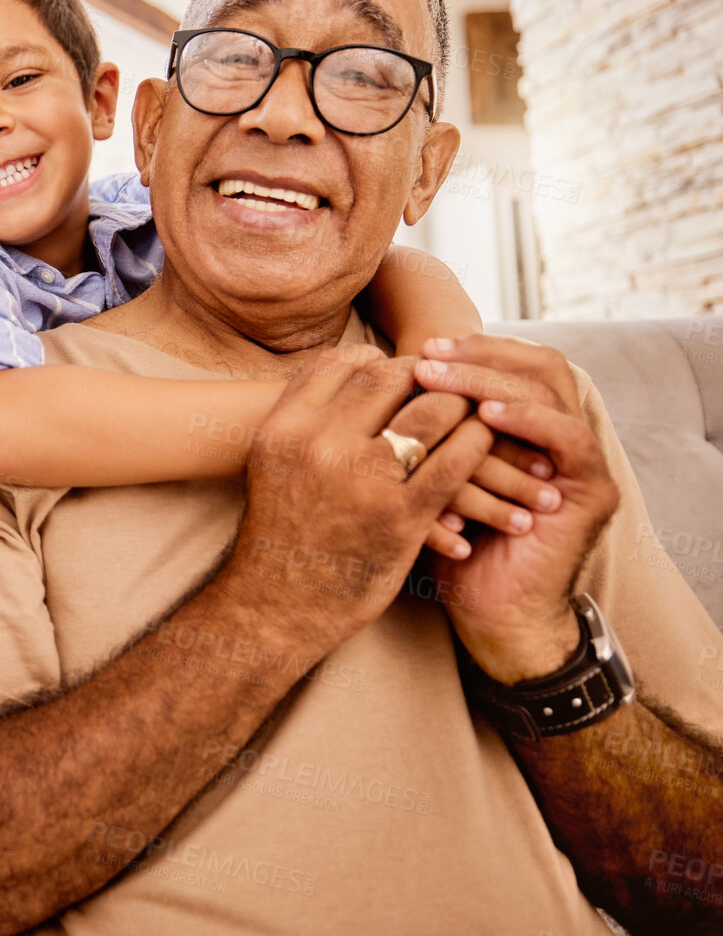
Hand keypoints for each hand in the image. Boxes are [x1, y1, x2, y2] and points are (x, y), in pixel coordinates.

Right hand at [225, 346, 495, 647]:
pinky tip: (486, 446)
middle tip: (451, 383)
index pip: (345, 364)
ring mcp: (360, 480)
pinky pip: (451, 466)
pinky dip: (475, 449)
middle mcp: (319, 445)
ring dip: (461, 407)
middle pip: (389, 378)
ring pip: (429, 413)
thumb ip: (305, 412)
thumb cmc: (280, 529)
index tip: (407, 373)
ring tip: (477, 409)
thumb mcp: (272, 460)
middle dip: (428, 376)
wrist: (277, 606)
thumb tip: (351, 364)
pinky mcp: (398, 518)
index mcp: (284, 427)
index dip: (384, 362)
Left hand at [415, 335, 618, 681]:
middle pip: (534, 363)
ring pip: (549, 390)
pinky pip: (568, 437)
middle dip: (477, 355)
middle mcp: (560, 434)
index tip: (413, 347)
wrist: (492, 615)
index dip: (467, 349)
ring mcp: (581, 460)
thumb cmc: (446, 545)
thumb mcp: (425, 477)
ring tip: (441, 377)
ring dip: (491, 380)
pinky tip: (486, 417)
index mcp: (528, 427)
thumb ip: (420, 430)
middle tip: (427, 354)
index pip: (511, 360)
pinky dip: (528, 420)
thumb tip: (368, 374)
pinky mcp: (593, 488)